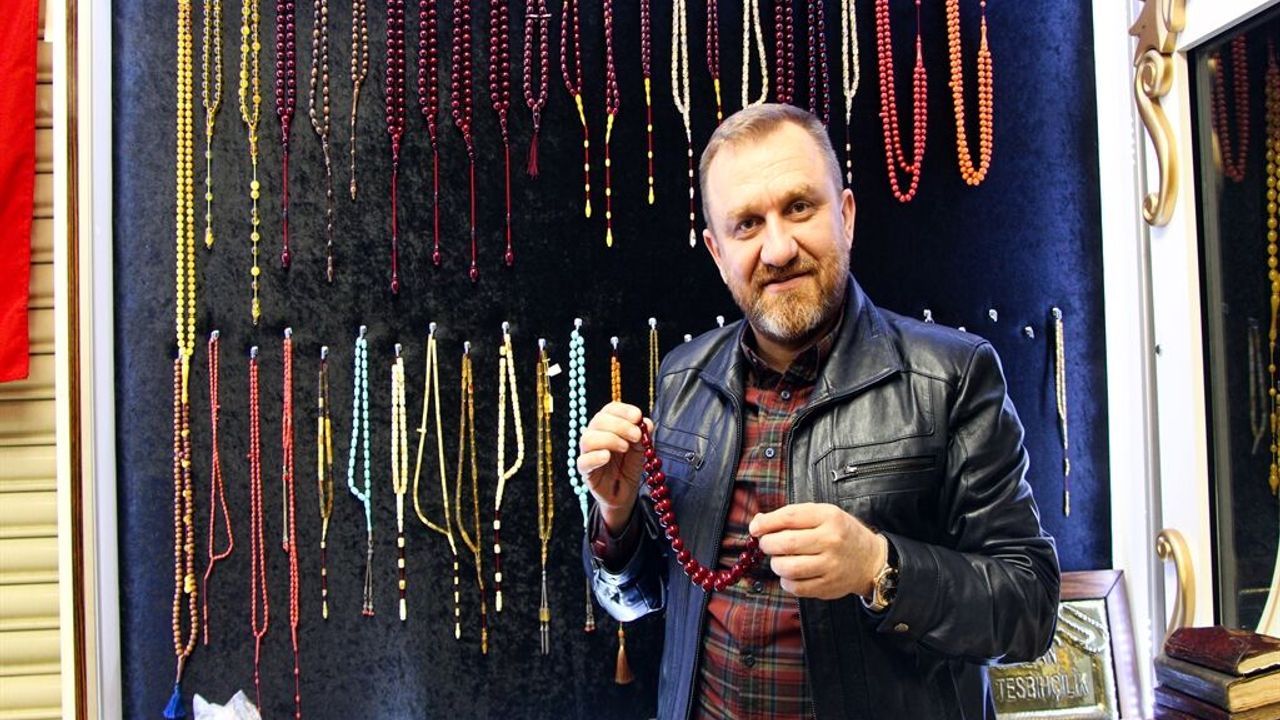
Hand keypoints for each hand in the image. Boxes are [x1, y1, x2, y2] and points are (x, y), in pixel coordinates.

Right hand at [576, 402, 652, 533]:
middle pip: (599, 420)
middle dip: (620, 425)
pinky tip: (607, 457)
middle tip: (636, 436)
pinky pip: (583, 461)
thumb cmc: (629, 465)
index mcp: (608, 425)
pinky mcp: (585, 471)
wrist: (625, 492)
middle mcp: (595, 435)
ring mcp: (588, 453)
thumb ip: (643, 434)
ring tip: (625, 448)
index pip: (610, 409)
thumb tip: (646, 422)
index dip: (623, 410)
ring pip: (588, 439)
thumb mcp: (640, 448)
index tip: (638, 416)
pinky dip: (595, 457)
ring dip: (609, 439)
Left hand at [749, 503, 887, 599]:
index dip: (766, 523)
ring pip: (788, 568)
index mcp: (828, 517)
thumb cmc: (841, 533)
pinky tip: (790, 574)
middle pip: (786, 543)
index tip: (755, 528)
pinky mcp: (828, 587)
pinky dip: (786, 581)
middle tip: (767, 544)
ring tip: (779, 559)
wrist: (869, 559)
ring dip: (776, 564)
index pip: (789, 517)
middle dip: (768, 544)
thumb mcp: (823, 515)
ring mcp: (831, 566)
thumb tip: (759, 522)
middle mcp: (831, 540)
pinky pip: (796, 587)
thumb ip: (792, 516)